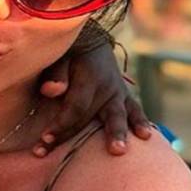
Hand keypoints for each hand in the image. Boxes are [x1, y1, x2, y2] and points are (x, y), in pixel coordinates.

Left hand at [33, 43, 151, 157]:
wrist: (91, 39)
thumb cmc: (69, 51)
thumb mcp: (59, 55)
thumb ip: (56, 73)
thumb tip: (51, 91)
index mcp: (88, 76)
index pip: (75, 106)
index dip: (60, 124)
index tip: (44, 139)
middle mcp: (106, 85)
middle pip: (88, 116)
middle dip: (68, 136)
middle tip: (49, 151)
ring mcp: (118, 92)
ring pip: (117, 115)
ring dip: (116, 133)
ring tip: (118, 151)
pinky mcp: (125, 97)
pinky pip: (135, 110)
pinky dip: (140, 122)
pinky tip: (146, 137)